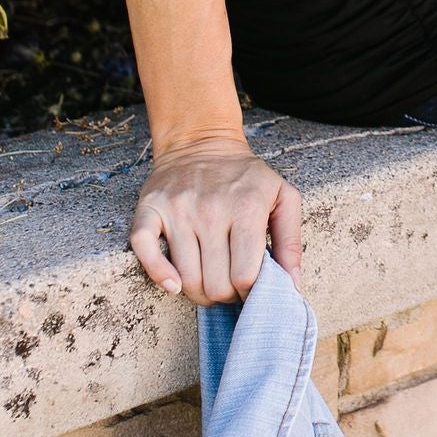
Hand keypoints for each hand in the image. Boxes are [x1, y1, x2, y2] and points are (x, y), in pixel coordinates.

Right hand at [129, 132, 303, 302]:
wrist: (201, 141)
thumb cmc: (246, 177)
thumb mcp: (283, 197)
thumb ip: (292, 242)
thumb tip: (292, 286)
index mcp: (247, 207)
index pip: (245, 275)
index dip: (250, 293)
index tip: (250, 288)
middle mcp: (210, 209)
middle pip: (215, 284)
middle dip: (226, 295)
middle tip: (229, 286)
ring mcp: (177, 210)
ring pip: (186, 278)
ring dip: (199, 292)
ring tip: (210, 282)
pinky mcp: (149, 209)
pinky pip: (144, 251)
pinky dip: (157, 274)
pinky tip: (174, 284)